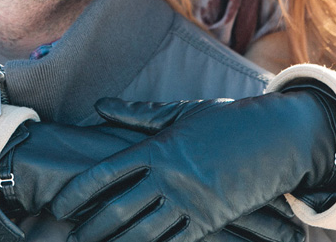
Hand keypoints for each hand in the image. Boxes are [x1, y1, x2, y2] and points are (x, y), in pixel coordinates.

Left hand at [50, 82, 335, 241]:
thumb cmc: (224, 121)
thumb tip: (100, 106)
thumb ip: (137, 115)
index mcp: (157, 149)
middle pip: (118, 209)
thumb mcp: (180, 113)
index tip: (59, 206)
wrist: (276, 138)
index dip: (78, 192)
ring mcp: (190, 202)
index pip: (105, 173)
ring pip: (143, 233)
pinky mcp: (209, 221)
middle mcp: (169, 178)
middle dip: (90, 228)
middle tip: (69, 237)